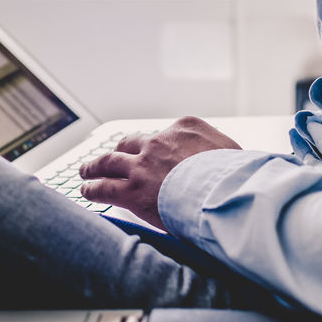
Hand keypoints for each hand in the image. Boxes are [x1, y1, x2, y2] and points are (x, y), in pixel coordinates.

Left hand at [78, 117, 240, 228]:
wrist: (225, 193)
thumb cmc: (237, 177)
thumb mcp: (234, 151)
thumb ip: (220, 150)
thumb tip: (227, 158)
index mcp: (185, 127)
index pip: (165, 134)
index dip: (156, 145)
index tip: (153, 150)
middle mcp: (159, 141)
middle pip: (132, 142)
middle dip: (122, 149)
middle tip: (114, 154)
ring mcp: (142, 164)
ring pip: (109, 161)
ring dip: (95, 165)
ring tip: (86, 169)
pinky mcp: (131, 190)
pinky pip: (104, 187)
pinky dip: (91, 188)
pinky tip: (85, 190)